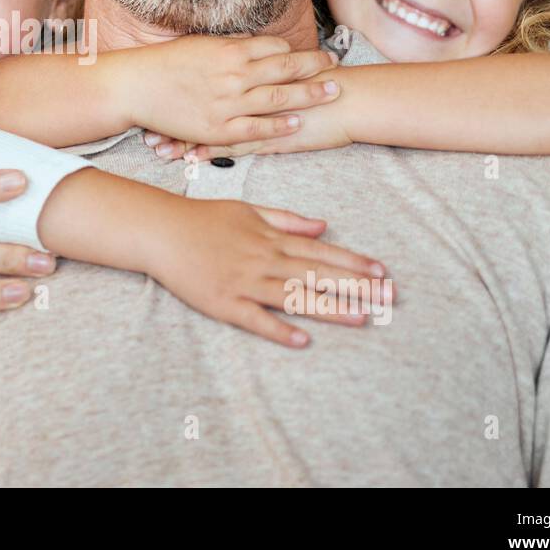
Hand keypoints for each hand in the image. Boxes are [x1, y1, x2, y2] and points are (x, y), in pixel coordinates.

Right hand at [116, 34, 341, 147]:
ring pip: (278, 97)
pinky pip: (257, 128)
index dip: (297, 51)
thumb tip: (252, 42)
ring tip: (332, 91)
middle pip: (285, 68)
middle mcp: (234, 74)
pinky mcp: (218, 128)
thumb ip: (229, 46)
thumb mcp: (199, 45)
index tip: (316, 53)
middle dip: (315, 66)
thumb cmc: (164, 64)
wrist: (135, 86)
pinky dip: (279, 125)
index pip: (274, 47)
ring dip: (309, 93)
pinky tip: (298, 122)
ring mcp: (228, 102)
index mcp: (229, 51)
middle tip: (338, 65)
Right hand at [143, 194, 390, 346]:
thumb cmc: (203, 218)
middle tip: (389, 298)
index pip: (321, 251)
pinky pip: (256, 318)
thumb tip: (322, 225)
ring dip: (329, 308)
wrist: (161, 230)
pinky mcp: (224, 302)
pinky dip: (279, 329)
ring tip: (362, 318)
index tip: (382, 272)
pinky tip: (303, 339)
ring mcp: (244, 282)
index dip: (354, 262)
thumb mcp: (248, 210)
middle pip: (316, 274)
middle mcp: (263, 259)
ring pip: (294, 297)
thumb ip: (286, 219)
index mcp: (271, 238)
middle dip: (355, 287)